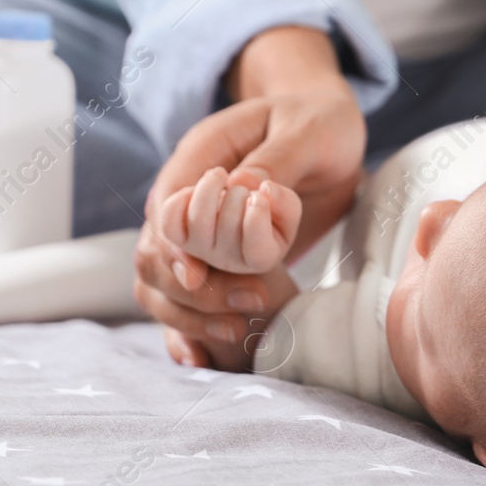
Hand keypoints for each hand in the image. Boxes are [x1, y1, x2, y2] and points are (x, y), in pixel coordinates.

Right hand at [135, 27, 365, 369]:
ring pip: (161, 284)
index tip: (197, 275)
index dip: (174, 246)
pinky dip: (187, 331)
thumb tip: (242, 192)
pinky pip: (186, 301)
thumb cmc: (318, 124)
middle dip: (192, 287)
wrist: (329, 134)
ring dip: (191, 314)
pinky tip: (199, 362)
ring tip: (239, 330)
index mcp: (200, 156)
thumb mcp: (306, 131)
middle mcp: (188, 198)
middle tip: (253, 300)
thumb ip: (274, 160)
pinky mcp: (219, 261)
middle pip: (156, 253)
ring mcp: (200, 233)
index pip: (165, 208)